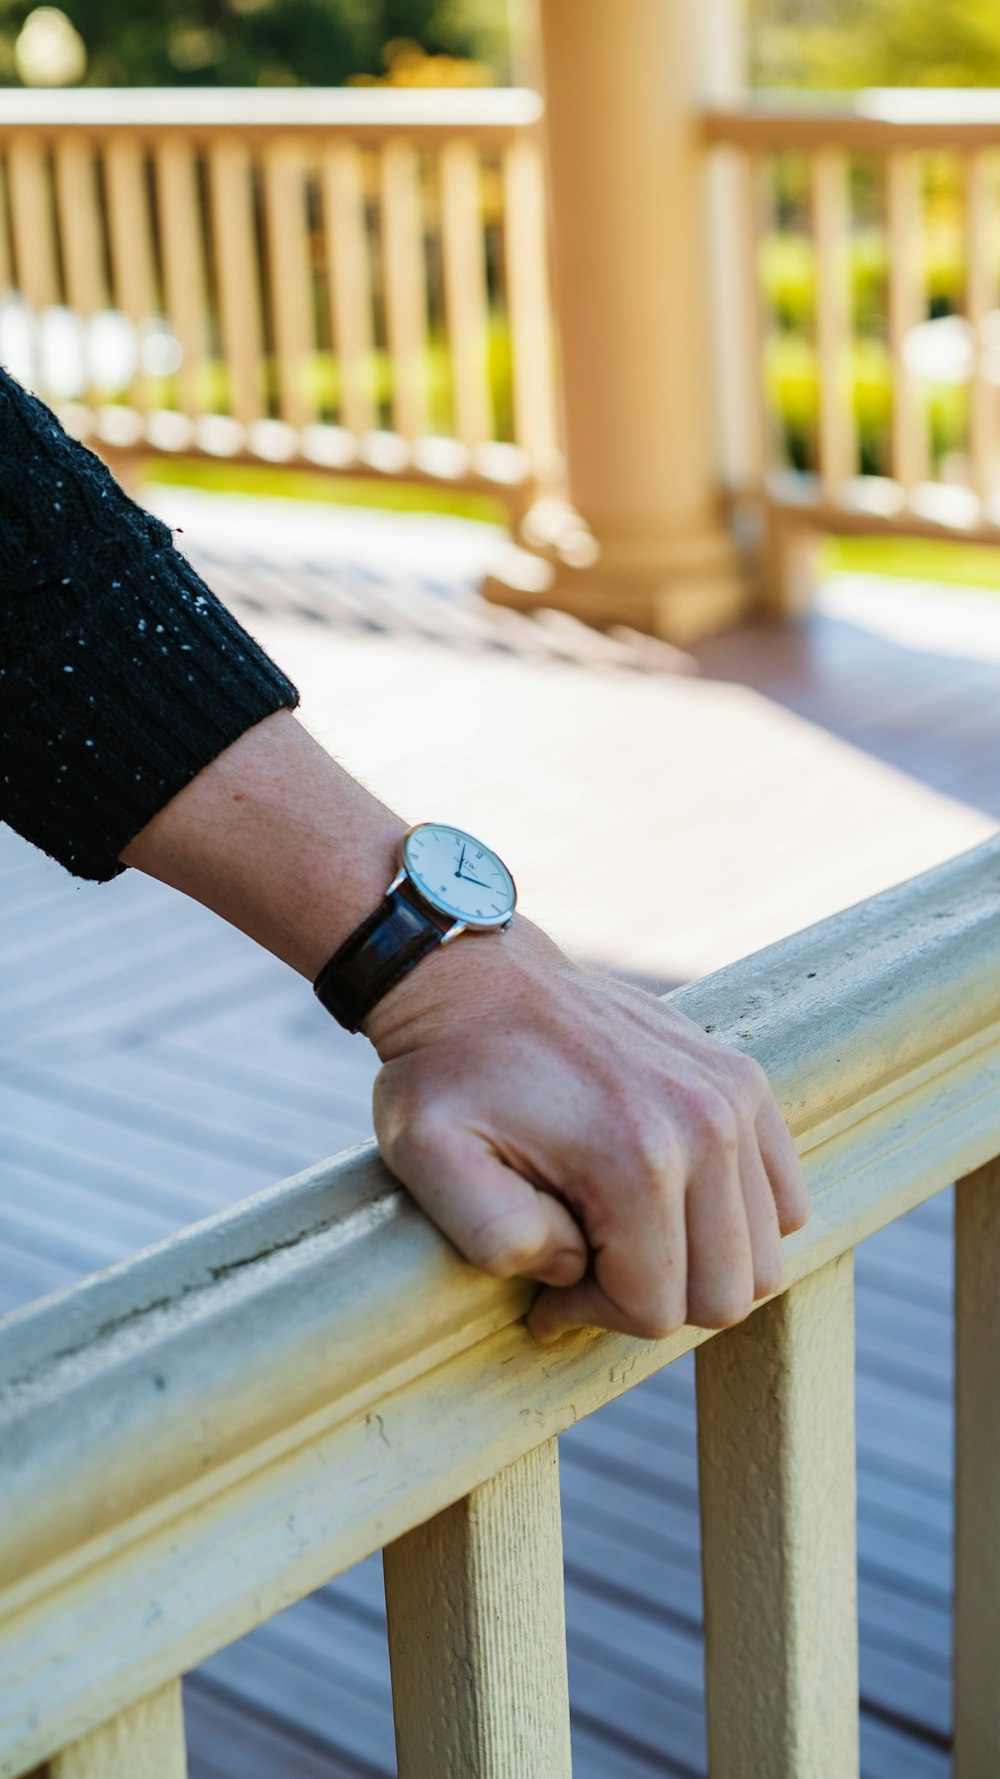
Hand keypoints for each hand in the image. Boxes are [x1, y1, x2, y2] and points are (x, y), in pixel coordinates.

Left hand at [367, 917, 809, 1343]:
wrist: (475, 976)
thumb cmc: (446, 1073)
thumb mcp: (428, 1157)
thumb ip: (495, 1238)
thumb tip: (573, 1269)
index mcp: (636, 1156)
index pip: (659, 1310)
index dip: (595, 1315)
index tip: (544, 1290)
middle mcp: (707, 1124)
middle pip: (726, 1292)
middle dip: (651, 1299)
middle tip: (584, 1267)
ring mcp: (735, 1096)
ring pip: (763, 1254)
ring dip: (695, 1263)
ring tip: (621, 1235)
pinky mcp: (744, 1080)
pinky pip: (783, 1198)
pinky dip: (736, 1222)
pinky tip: (666, 1204)